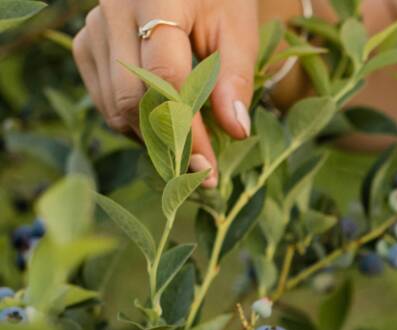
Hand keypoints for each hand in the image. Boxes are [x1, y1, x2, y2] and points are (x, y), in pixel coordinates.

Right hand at [72, 0, 260, 186]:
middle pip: (132, 98)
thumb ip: (236, 77)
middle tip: (199, 171)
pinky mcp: (85, 44)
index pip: (166, 78)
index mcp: (157, 1)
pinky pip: (103, 99)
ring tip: (188, 151)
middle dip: (167, 143)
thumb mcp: (237, 28)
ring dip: (150, 137)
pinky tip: (163, 127)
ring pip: (113, 105)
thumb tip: (236, 132)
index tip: (208, 167)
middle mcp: (115, 12)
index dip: (187, 130)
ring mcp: (93, 28)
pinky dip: (132, 123)